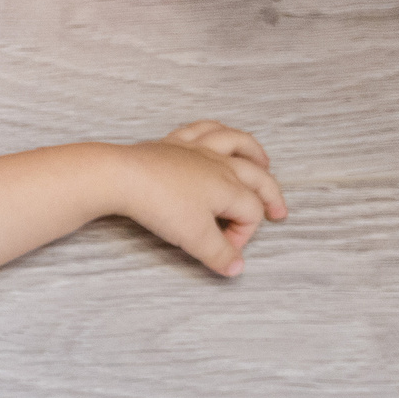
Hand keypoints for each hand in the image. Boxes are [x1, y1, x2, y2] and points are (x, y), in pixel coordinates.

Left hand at [117, 122, 288, 276]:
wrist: (120, 177)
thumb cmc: (160, 205)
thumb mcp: (194, 238)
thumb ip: (219, 254)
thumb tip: (237, 269)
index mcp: (229, 187)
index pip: (251, 212)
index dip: (243, 235)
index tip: (222, 249)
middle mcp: (219, 163)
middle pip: (256, 176)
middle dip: (271, 195)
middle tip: (278, 212)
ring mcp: (196, 149)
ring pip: (236, 142)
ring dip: (253, 152)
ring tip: (263, 162)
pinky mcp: (173, 142)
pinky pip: (202, 128)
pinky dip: (216, 131)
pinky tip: (217, 136)